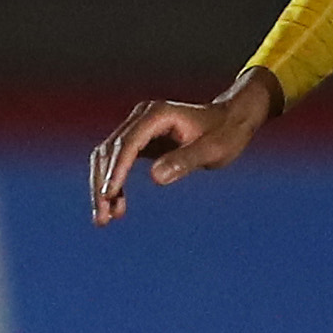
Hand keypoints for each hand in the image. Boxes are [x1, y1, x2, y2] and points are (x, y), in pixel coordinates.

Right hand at [90, 69, 282, 226]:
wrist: (231, 120)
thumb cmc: (226, 134)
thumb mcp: (213, 150)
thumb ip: (185, 161)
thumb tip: (155, 177)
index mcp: (158, 115)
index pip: (127, 143)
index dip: (116, 170)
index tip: (109, 196)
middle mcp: (142, 116)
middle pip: (110, 151)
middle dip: (102, 183)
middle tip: (102, 217)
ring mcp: (139, 126)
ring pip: (108, 157)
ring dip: (103, 185)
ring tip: (104, 218)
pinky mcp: (140, 138)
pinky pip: (118, 160)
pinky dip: (113, 182)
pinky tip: (116, 205)